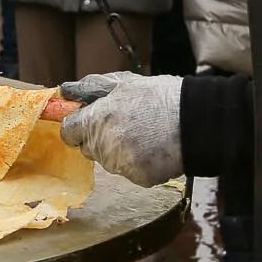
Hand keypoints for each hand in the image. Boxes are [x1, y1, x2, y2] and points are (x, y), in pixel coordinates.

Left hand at [58, 72, 184, 186]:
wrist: (196, 121)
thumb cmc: (160, 97)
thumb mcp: (125, 83)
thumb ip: (91, 88)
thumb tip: (65, 90)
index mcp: (96, 120)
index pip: (69, 132)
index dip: (78, 126)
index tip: (90, 121)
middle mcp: (103, 145)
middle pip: (88, 148)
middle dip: (99, 138)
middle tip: (125, 125)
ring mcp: (119, 164)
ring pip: (108, 161)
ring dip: (119, 151)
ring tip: (145, 134)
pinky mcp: (137, 178)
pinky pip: (129, 172)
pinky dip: (138, 163)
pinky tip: (154, 149)